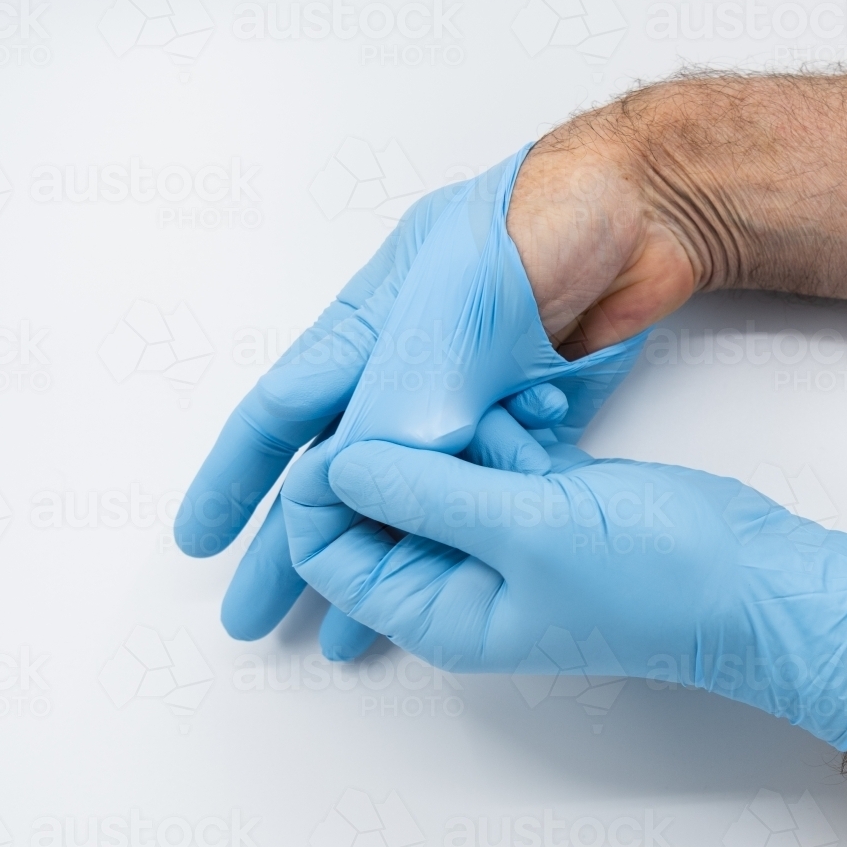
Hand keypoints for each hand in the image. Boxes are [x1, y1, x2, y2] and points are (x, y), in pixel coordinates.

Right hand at [174, 165, 647, 656]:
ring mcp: (465, 402)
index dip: (236, 479)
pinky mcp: (523, 422)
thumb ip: (413, 396)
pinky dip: (458, 537)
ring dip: (376, 561)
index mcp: (368, 331)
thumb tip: (374, 482)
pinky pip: (480, 491)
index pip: (281, 413)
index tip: (200, 542)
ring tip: (342, 634)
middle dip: (292, 546)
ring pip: (406, 497)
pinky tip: (442, 580)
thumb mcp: (458, 310)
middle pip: (334, 474)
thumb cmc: (538, 225)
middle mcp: (406, 374)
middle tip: (254, 616)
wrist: (646, 212)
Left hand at [283, 436, 846, 750]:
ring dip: (472, 432)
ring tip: (525, 424)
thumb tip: (339, 464)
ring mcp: (499, 535)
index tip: (353, 434)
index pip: (331, 553)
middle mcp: (458, 576)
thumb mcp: (527, 531)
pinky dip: (512, 429)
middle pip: (382, 503)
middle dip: (411, 450)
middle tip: (450, 412)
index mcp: (437, 609)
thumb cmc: (653, 577)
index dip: (324, 492)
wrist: (748, 576)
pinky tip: (549, 417)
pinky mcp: (537, 499)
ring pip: (440, 466)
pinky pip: (493, 451)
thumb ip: (427, 495)